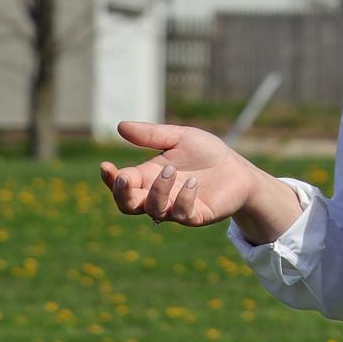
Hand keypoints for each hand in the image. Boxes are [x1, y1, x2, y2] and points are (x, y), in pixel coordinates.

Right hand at [99, 120, 261, 228]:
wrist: (237, 169)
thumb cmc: (206, 154)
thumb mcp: (179, 138)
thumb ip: (151, 135)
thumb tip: (120, 126)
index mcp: (149, 176)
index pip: (122, 183)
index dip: (111, 179)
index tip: (106, 166)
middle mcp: (159, 195)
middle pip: (128, 205)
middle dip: (122, 194)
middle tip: (127, 178)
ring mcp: (175, 208)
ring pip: (153, 210)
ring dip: (158, 191)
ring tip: (171, 170)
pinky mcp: (195, 215)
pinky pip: (182, 214)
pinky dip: (184, 199)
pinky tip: (193, 183)